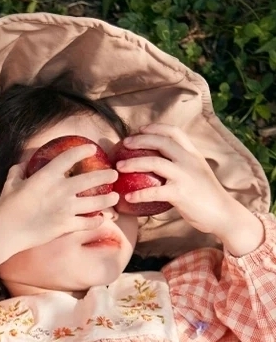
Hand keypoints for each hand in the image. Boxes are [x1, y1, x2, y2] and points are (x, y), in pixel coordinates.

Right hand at [0, 143, 118, 266]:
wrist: (6, 231)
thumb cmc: (6, 207)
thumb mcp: (10, 183)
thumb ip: (18, 170)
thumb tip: (23, 164)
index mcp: (46, 176)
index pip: (70, 157)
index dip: (83, 150)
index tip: (91, 149)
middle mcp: (61, 190)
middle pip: (92, 178)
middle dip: (106, 175)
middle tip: (113, 174)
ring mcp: (65, 209)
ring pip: (96, 202)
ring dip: (108, 199)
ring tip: (115, 197)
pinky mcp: (66, 225)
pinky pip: (88, 223)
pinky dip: (97, 221)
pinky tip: (101, 219)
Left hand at [117, 123, 263, 255]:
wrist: (223, 213)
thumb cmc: (206, 196)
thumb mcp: (197, 172)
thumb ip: (182, 164)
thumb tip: (160, 163)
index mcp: (193, 154)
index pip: (174, 132)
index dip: (155, 128)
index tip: (139, 129)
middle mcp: (189, 160)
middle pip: (161, 142)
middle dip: (140, 140)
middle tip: (124, 143)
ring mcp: (185, 175)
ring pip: (154, 162)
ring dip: (133, 163)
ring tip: (119, 167)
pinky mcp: (180, 193)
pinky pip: (154, 192)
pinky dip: (139, 194)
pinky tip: (128, 198)